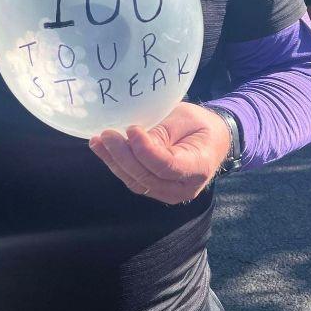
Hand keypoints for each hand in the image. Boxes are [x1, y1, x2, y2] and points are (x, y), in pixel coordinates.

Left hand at [87, 103, 231, 203]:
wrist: (211, 140)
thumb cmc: (199, 125)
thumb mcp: (185, 117)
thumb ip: (162, 131)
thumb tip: (133, 140)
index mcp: (199, 167)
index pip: (167, 165)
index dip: (146, 150)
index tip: (131, 130)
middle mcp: (184, 187)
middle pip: (147, 177)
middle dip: (123, 156)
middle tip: (107, 134)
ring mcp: (169, 193)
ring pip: (137, 182)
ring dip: (115, 162)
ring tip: (99, 141)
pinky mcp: (155, 189)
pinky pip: (133, 180)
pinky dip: (116, 165)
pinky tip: (102, 149)